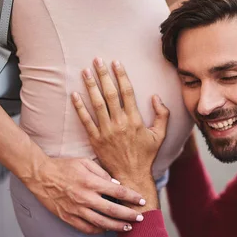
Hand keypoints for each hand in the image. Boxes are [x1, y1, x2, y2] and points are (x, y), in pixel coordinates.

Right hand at [25, 155, 146, 233]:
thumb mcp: (85, 162)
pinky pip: (86, 228)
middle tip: (141, 218)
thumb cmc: (64, 166)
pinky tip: (107, 229)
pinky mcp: (68, 217)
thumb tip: (117, 185)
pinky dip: (98, 230)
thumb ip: (102, 173)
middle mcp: (85, 197)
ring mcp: (76, 209)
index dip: (132, 197)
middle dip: (129, 215)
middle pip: (113, 210)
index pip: (118, 192)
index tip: (142, 200)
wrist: (40, 175)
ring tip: (128, 227)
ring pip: (101, 223)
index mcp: (91, 182)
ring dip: (117, 226)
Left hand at [71, 58, 169, 211]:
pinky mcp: (95, 139)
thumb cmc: (146, 155)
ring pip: (97, 104)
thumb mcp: (160, 135)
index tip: (116, 62)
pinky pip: (85, 120)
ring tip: (85, 71)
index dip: (121, 75)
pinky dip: (79, 107)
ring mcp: (106, 131)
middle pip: (110, 93)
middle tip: (97, 60)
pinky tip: (74, 94)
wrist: (131, 176)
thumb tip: (156, 96)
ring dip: (90, 86)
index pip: (127, 92)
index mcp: (135, 120)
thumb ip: (162, 114)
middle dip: (103, 75)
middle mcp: (120, 123)